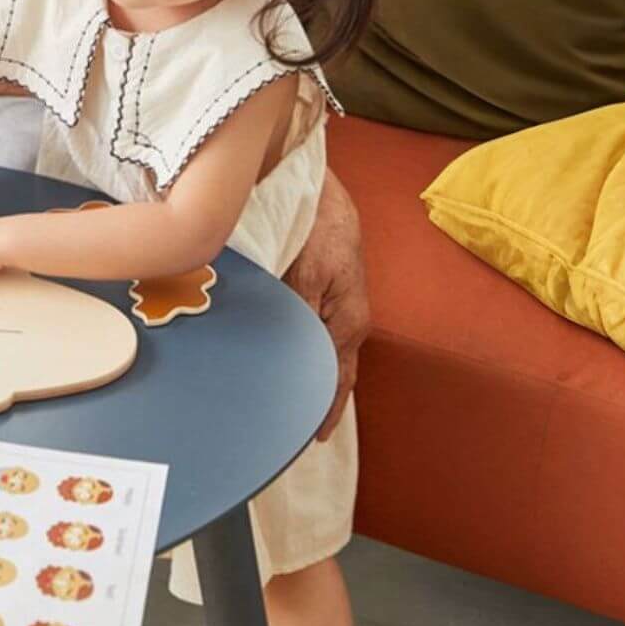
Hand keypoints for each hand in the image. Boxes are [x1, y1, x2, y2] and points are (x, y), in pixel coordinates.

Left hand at [283, 167, 369, 441]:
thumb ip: (298, 313)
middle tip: (287, 431)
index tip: (310, 440)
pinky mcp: (321, 291)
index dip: (323, 410)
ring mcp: (334, 306)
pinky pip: (311, 332)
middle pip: (330, 372)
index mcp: (347, 322)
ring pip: (318, 352)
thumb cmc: (319, 225)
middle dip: (312, 401)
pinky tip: (278, 357)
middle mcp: (344, 320)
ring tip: (279, 404)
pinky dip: (297, 348)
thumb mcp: (307, 272)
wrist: (319, 185)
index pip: (336, 380)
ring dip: (302, 374)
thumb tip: (289, 352)